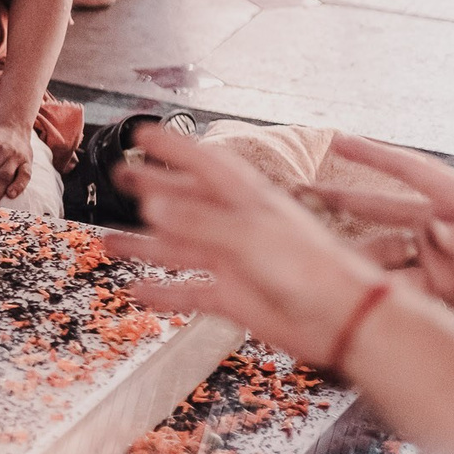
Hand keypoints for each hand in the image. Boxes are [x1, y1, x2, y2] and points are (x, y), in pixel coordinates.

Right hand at [104, 126, 388, 368]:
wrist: (344, 320)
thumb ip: (199, 222)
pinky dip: (163, 292)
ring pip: (179, 247)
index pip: (205, 163)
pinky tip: (138, 291)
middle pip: (187, 200)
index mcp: (250, 200)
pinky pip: (189, 291)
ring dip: (144, 243)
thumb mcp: (251, 236)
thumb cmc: (314, 271)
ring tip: (108, 242)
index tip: (142, 133)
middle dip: (153, 187)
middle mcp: (238, 226)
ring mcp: (234, 261)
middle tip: (121, 175)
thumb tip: (152, 206)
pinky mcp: (234, 296)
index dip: (173, 147)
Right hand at [312, 135, 453, 336]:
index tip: (336, 139)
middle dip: (343, 200)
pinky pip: (402, 287)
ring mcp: (439, 257)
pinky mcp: (443, 288)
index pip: (409, 170)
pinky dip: (379, 290)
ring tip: (316, 255)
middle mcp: (442, 225)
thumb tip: (434, 235)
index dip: (372, 154)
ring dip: (353, 252)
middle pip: (382, 209)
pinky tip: (352, 292)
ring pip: (384, 251)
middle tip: (301, 193)